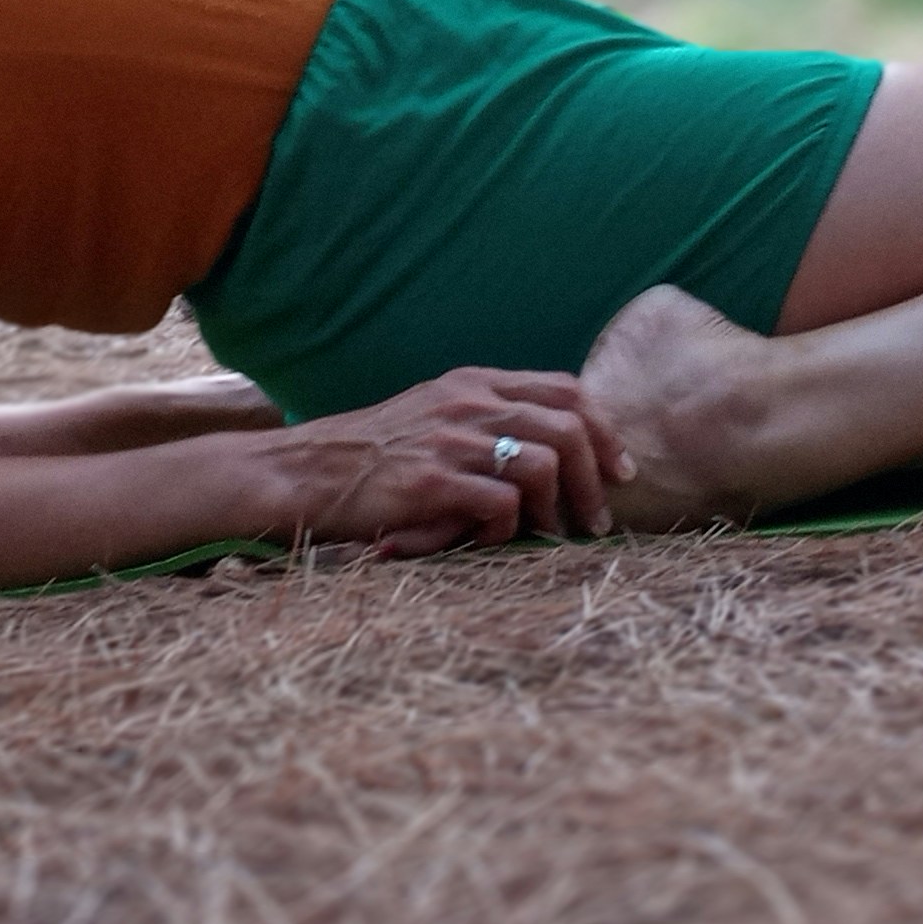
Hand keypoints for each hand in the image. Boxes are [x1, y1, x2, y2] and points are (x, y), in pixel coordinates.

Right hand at [268, 367, 628, 554]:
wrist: (304, 471)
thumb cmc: (375, 455)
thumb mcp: (436, 415)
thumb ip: (489, 419)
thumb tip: (559, 452)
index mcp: (474, 382)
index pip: (566, 389)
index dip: (603, 430)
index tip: (618, 470)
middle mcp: (468, 403)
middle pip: (567, 427)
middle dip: (595, 478)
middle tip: (596, 518)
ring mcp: (450, 440)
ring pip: (542, 464)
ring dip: (558, 509)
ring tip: (551, 535)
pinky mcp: (431, 482)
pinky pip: (501, 505)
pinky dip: (509, 530)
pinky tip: (492, 541)